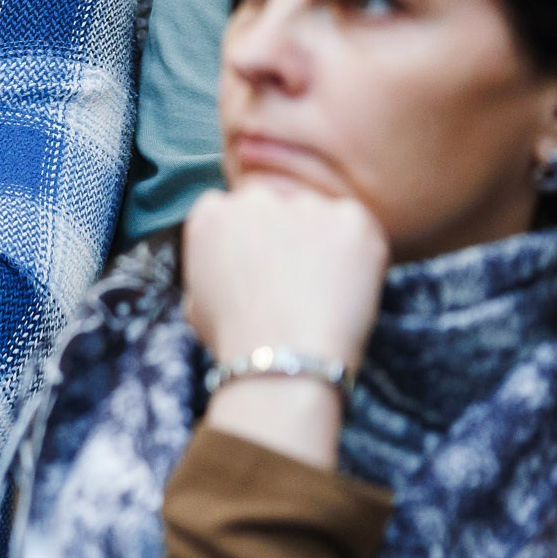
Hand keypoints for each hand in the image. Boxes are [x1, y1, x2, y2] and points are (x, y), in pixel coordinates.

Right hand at [180, 176, 386, 371]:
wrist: (282, 360)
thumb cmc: (238, 343)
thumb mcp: (196, 304)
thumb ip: (212, 272)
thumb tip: (230, 276)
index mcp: (212, 213)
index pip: (235, 209)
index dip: (253, 240)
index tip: (265, 267)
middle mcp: (254, 197)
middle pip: (279, 205)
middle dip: (288, 235)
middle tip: (299, 281)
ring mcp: (304, 204)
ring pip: (320, 216)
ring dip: (324, 243)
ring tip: (325, 293)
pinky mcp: (349, 218)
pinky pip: (359, 228)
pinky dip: (360, 254)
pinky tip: (348, 288)